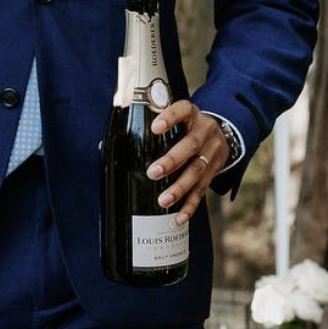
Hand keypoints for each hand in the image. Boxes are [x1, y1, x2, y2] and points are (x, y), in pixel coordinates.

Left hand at [146, 101, 229, 225]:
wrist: (224, 135)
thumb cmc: (186, 126)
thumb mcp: (175, 119)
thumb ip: (145, 127)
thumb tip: (103, 146)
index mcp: (191, 114)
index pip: (182, 110)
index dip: (170, 117)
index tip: (154, 128)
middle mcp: (205, 131)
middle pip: (190, 145)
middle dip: (171, 160)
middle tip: (152, 172)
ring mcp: (212, 152)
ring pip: (197, 170)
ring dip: (179, 187)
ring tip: (163, 200)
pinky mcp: (214, 171)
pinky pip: (203, 190)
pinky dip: (190, 205)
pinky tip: (179, 217)